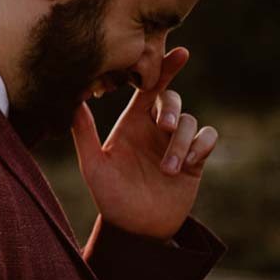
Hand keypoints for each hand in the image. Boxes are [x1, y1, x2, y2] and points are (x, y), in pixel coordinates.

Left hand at [71, 47, 219, 239]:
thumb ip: (84, 132)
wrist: (134, 227)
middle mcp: (154, 128)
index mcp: (131, 123)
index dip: (164, 68)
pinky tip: (189, 163)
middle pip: (171, 99)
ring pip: (189, 121)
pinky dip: (200, 145)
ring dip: (180, 143)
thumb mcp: (93, 164)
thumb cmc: (109, 196)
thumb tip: (73, 101)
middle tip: (161, 127)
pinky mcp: (195, 160)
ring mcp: (175, 143)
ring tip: (167, 170)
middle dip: (169, 109)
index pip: (148, 88)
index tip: (179, 52)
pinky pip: (207, 137)